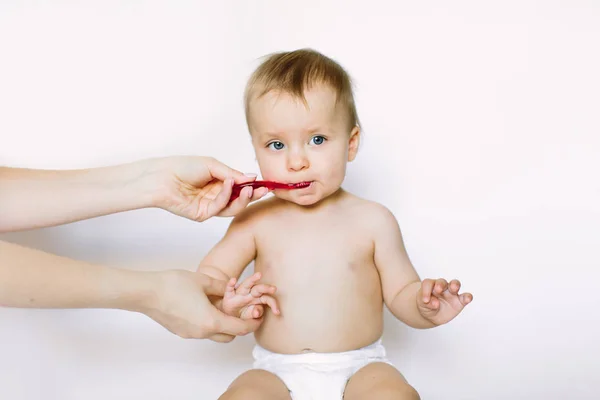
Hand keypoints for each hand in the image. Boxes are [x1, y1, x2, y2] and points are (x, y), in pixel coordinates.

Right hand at [138, 270, 262, 341]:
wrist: (146, 293)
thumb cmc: (173, 285)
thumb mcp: (203, 281)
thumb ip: (221, 287)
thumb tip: (231, 289)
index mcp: (211, 321)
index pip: (240, 329)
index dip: (252, 322)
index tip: (258, 315)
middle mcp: (201, 332)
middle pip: (229, 336)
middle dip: (239, 325)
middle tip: (242, 311)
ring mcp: (190, 334)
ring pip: (214, 334)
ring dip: (222, 324)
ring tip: (223, 306)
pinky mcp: (180, 331)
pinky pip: (201, 331)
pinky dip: (208, 323)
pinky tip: (204, 307)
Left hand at [148, 156, 268, 221]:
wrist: (161, 177)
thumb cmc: (183, 167)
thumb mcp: (212, 165)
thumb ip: (232, 174)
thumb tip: (252, 177)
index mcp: (219, 182)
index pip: (240, 186)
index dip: (252, 186)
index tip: (265, 183)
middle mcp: (216, 195)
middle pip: (239, 199)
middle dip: (252, 195)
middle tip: (263, 190)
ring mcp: (210, 206)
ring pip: (232, 207)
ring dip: (242, 198)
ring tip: (249, 189)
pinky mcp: (203, 214)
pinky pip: (219, 207)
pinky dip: (226, 196)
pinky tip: (227, 185)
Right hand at [221, 272, 279, 318]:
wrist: (229, 317)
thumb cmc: (243, 314)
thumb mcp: (250, 316)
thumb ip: (255, 313)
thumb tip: (257, 312)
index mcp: (257, 298)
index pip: (267, 298)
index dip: (273, 304)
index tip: (277, 312)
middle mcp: (249, 294)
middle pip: (258, 289)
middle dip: (266, 288)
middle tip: (274, 289)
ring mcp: (239, 293)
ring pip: (246, 284)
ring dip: (252, 279)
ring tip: (259, 275)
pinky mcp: (229, 296)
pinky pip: (229, 289)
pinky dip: (230, 284)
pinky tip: (233, 280)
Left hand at [416, 278, 472, 325]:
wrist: (431, 315)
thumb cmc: (426, 305)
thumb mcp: (422, 305)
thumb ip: (427, 303)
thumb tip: (435, 304)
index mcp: (430, 286)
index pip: (428, 284)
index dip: (426, 290)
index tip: (425, 301)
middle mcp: (441, 287)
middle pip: (442, 282)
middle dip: (440, 284)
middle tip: (438, 289)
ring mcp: (451, 293)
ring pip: (455, 284)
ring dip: (454, 285)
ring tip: (453, 288)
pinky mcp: (459, 301)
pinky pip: (465, 297)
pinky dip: (467, 297)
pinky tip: (468, 298)